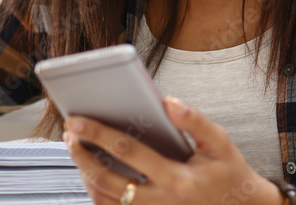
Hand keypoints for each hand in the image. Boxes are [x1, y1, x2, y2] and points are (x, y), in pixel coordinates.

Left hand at [63, 97, 281, 204]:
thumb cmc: (228, 171)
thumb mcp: (220, 142)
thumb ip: (195, 121)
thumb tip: (167, 101)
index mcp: (177, 179)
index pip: (128, 153)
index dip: (98, 134)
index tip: (76, 120)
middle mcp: (161, 201)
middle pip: (108, 181)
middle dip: (82, 156)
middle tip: (68, 134)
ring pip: (106, 200)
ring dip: (85, 174)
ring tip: (75, 148)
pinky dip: (97, 192)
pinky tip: (89, 170)